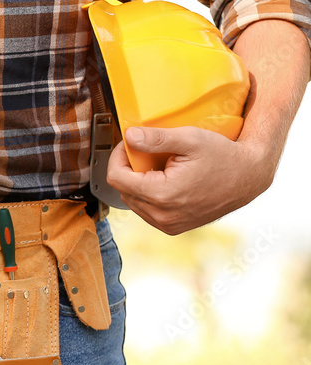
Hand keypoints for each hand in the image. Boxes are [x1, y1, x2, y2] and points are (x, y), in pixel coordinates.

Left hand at [105, 126, 274, 234]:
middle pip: (123, 189)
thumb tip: (129, 136)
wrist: (248, 177)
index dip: (118, 157)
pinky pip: (146, 211)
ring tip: (157, 166)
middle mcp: (163, 215)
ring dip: (137, 182)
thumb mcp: (190, 139)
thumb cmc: (223, 156)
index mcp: (162, 195)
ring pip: (133, 201)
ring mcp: (168, 225)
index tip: (129, 144)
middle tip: (144, 152)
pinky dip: (148, 195)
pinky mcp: (173, 228)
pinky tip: (162, 181)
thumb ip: (156, 138)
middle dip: (128, 169)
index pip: (116, 178)